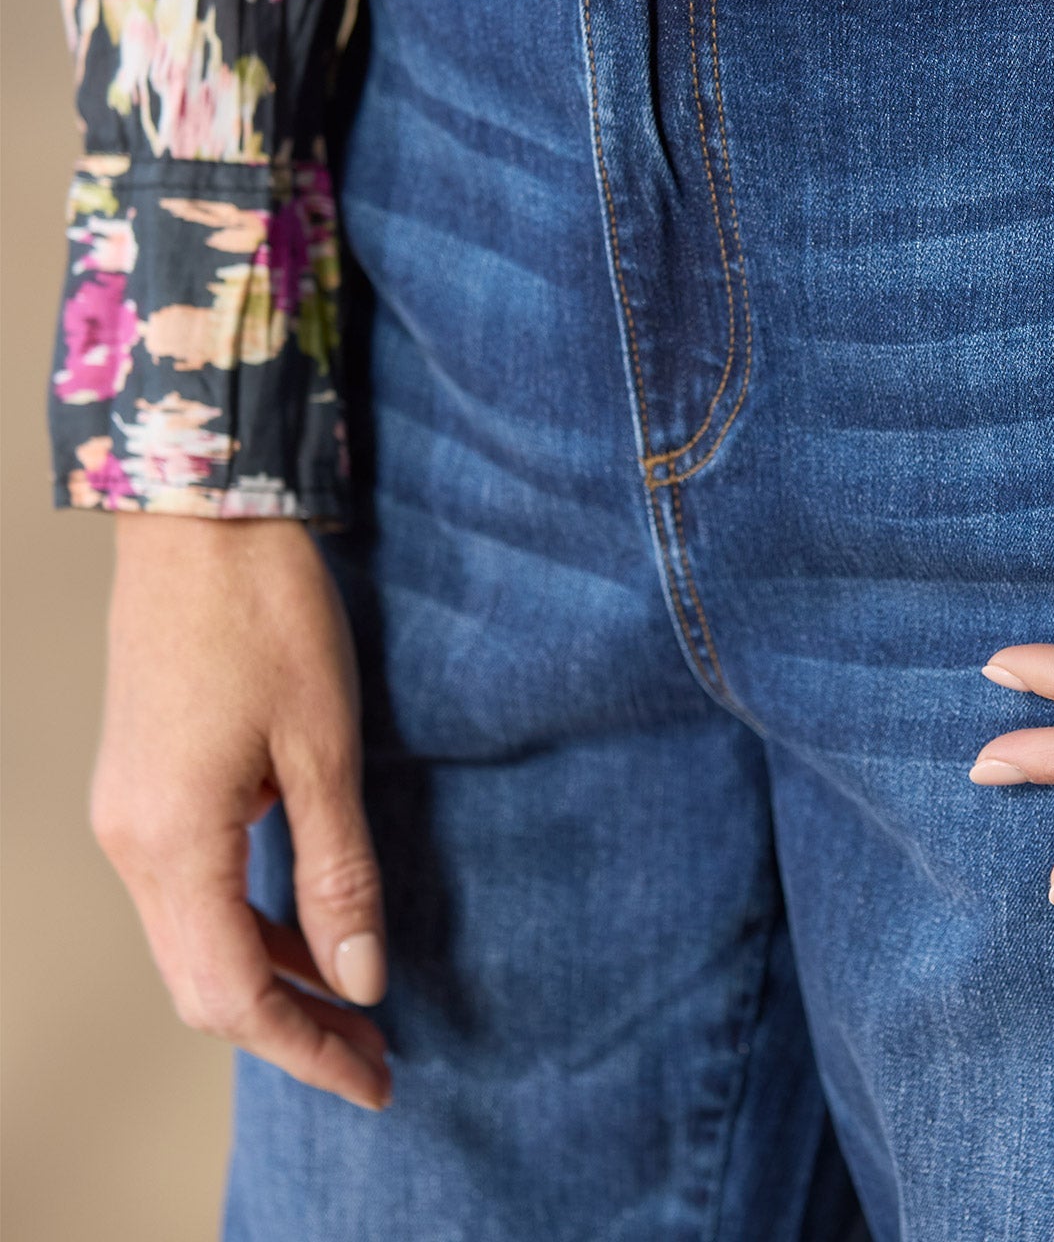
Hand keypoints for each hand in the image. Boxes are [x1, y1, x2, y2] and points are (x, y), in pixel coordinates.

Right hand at [91, 515, 390, 1108]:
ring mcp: (128, 815)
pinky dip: (249, 923)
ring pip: (193, 941)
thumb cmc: (268, 619)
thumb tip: (358, 977)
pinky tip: (307, 922)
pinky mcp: (144, 786)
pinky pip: (190, 890)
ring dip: (270, 978)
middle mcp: (131, 844)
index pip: (234, 995)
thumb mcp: (324, 747)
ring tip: (351, 1001)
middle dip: (289, 1030)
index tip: (376, 1080)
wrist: (202, 521)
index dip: (307, 1050)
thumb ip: (339, 868)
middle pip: (202, 985)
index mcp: (173, 843)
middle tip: (375, 1057)